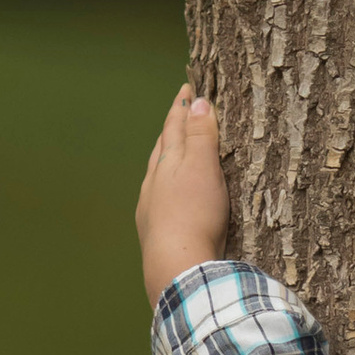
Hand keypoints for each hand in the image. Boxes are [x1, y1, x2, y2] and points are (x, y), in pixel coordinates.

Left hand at [138, 85, 231, 303]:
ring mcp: (151, 208)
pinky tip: (167, 197)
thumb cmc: (194, 213)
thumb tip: (196, 102)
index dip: (181, 107)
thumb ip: (201, 134)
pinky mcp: (155, 232)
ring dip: (165, 160)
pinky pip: (159, 200)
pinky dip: (165, 189)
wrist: (177, 265)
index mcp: (166, 162)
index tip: (186, 89)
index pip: (174, 126)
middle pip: (162, 148)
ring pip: (156, 175)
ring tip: (171, 152)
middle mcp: (153, 182)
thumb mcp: (204, 167)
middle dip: (171, 130)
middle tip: (177, 114)